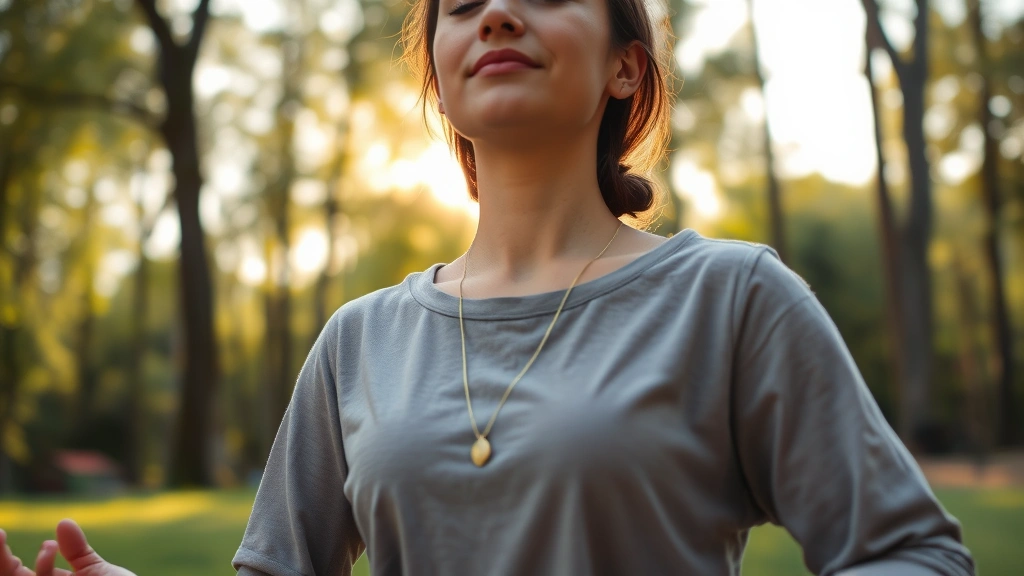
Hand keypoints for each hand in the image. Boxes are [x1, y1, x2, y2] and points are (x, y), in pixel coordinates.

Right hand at [1, 520, 136, 575]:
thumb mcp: (96, 572)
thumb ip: (77, 551)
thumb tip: (63, 521)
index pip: (13, 573)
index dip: (2, 556)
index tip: (2, 532)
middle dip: (1, 559)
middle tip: (0, 534)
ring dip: (23, 568)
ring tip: (50, 548)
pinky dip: (42, 573)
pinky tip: (50, 562)